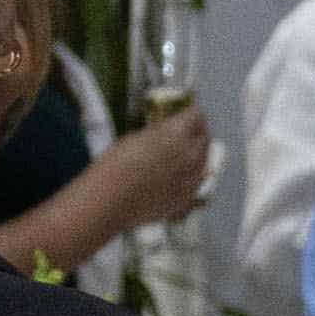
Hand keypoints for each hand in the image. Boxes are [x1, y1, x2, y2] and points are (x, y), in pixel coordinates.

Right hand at [79, 105, 214, 235]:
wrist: (110, 202)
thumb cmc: (114, 166)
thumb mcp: (134, 138)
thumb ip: (156, 134)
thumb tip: (163, 133)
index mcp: (177, 134)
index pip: (196, 116)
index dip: (190, 114)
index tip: (186, 115)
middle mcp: (191, 155)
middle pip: (204, 139)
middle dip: (197, 133)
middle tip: (187, 134)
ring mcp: (192, 180)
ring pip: (204, 163)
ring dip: (196, 156)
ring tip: (184, 156)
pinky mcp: (187, 200)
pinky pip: (196, 185)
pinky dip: (191, 179)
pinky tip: (180, 179)